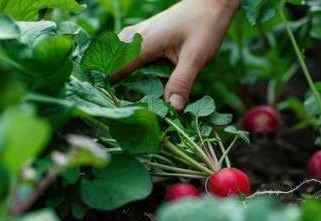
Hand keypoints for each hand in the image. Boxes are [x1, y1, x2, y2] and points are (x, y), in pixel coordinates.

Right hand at [110, 0, 239, 110]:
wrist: (211, 4)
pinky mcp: (142, 37)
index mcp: (143, 42)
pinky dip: (126, 71)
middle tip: (118, 110)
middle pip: (110, 66)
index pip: (114, 70)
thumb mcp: (196, 57)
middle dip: (112, 87)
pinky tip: (136, 86)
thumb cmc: (205, 26)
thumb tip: (172, 109)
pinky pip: (126, 55)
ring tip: (125, 102)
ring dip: (118, 79)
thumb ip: (182, 82)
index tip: (111, 110)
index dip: (108, 90)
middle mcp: (134, 37)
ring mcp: (136, 35)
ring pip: (116, 60)